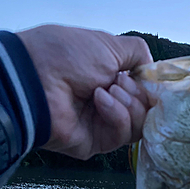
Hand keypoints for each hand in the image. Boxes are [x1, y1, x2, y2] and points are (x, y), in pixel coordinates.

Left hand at [17, 25, 152, 158]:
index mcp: (110, 80)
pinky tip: (100, 100)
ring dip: (129, 105)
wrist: (39, 79)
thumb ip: (136, 53)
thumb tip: (151, 67)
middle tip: (119, 81)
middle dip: (139, 94)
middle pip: (146, 111)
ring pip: (138, 126)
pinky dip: (117, 115)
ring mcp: (103, 125)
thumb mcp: (109, 45)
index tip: (150, 78)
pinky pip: (122, 135)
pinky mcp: (97, 143)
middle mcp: (108, 104)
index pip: (144, 91)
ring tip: (108, 89)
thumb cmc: (68, 56)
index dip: (151, 87)